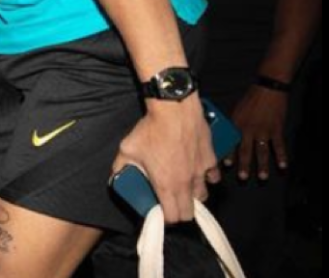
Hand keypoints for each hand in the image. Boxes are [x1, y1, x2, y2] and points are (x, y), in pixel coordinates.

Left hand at [113, 97, 219, 223]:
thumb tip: (115, 176)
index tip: (160, 211)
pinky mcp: (211, 160)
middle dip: (180, 211)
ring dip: (193, 196)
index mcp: (166, 185)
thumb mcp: (127, 149)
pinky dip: (207, 178)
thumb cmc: (150, 130)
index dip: (166, 218)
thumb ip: (120, 166)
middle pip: (190, 212)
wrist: (174, 109)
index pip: (173, 217)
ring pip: (203, 196)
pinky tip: (198, 171)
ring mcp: (201, 172)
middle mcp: (186, 183)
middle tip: (171, 202)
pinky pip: (213, 177)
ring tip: (183, 187)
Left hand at [228, 85, 288, 180]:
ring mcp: (263, 130)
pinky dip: (281, 156)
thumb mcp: (235, 111)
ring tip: (262, 177)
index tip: (226, 165)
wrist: (267, 89)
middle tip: (243, 177)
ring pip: (262, 151)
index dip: (228, 154)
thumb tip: (225, 135)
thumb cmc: (250, 100)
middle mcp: (249, 129)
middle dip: (244, 165)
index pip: (231, 142)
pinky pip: (279, 145)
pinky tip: (282, 165)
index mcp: (237, 125)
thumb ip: (232, 124)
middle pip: (246, 150)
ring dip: (263, 165)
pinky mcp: (276, 129)